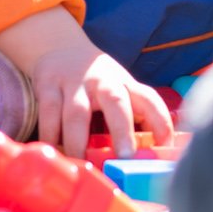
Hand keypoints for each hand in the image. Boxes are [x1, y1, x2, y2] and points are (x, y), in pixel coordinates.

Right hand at [0, 8, 173, 158]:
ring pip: (76, 113)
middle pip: (115, 101)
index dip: (160, 120)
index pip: (148, 99)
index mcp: (124, 84)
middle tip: (125, 156)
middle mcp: (102, 81)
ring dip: (79, 140)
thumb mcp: (118, 89)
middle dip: (122, 129)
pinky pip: (48, 115)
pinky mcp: (47, 85)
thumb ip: (134, 115)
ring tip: (83, 164)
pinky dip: (51, 137)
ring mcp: (73, 82)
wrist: (60, 47)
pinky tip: (55, 154)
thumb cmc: (96, 82)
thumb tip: (151, 154)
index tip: (165, 144)